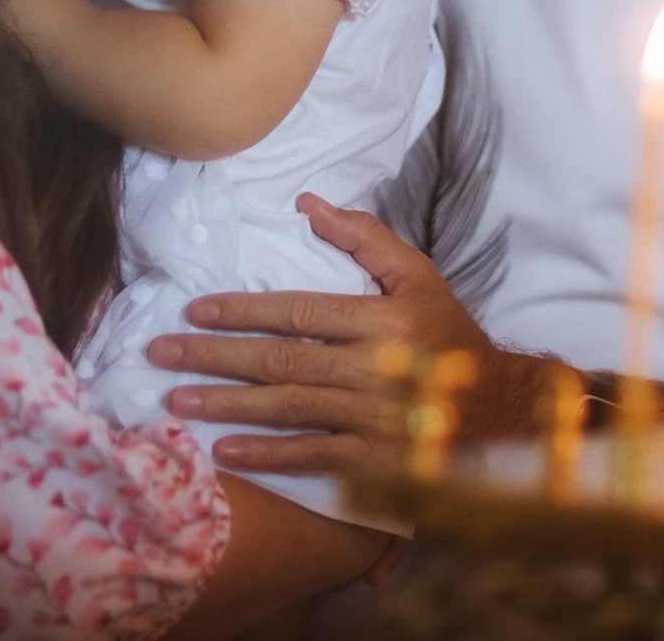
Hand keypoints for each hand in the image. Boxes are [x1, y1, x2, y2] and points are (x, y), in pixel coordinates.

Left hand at [146, 194, 551, 472]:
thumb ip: (365, 238)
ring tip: (176, 400)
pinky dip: (266, 456)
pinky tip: (224, 452)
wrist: (503, 411)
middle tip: (160, 352)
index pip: (299, 311)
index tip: (195, 309)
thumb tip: (307, 202)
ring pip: (287, 408)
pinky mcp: (376, 461)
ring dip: (226, 405)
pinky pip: (312, 456)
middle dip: (213, 356)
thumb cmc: (451, 337)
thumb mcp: (420, 276)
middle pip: (280, 361)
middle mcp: (376, 367)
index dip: (242, 311)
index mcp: (385, 318)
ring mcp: (374, 419)